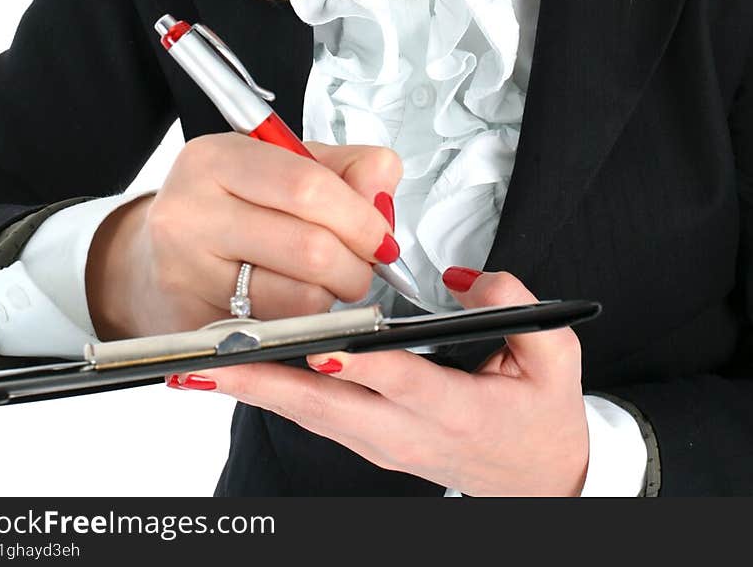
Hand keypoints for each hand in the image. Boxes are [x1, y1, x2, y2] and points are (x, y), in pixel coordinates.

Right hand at [86, 133, 402, 338]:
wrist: (153, 259)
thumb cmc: (230, 205)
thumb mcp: (281, 166)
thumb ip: (344, 168)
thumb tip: (384, 183)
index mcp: (215, 159)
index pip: (309, 187)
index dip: (360, 216)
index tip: (382, 235)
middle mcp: (190, 213)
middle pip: (311, 248)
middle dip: (357, 264)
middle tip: (363, 265)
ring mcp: (185, 275)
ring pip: (300, 300)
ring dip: (333, 298)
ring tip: (327, 282)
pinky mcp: (193, 328)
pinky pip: (279, 334)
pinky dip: (304, 324)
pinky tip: (294, 303)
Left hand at [190, 269, 589, 496]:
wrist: (536, 477)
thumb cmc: (539, 414)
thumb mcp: (553, 355)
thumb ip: (513, 304)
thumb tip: (461, 276)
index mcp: (458, 410)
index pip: (400, 383)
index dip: (358, 365)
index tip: (317, 344)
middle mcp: (408, 433)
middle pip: (328, 407)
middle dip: (265, 382)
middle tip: (208, 361)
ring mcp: (383, 443)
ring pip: (309, 414)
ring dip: (254, 388)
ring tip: (199, 363)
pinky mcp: (368, 441)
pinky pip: (313, 415)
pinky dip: (272, 393)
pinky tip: (235, 372)